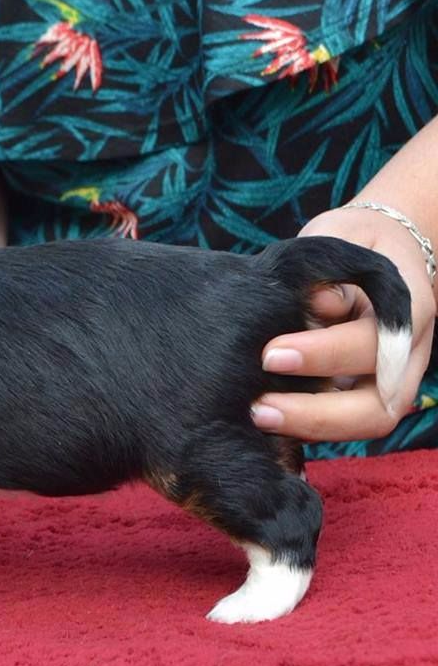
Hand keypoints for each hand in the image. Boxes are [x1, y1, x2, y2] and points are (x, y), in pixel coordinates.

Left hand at [252, 206, 435, 440]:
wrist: (382, 246)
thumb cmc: (355, 239)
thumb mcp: (343, 236)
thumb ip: (330, 268)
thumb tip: (315, 303)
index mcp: (408, 309)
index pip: (370, 345)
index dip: (322, 355)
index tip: (269, 354)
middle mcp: (407, 355)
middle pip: (378, 407)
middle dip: (316, 414)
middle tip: (258, 408)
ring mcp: (389, 381)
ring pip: (364, 425)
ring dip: (310, 429)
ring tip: (258, 418)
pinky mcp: (365, 393)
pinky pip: (344, 424)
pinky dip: (307, 429)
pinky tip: (267, 424)